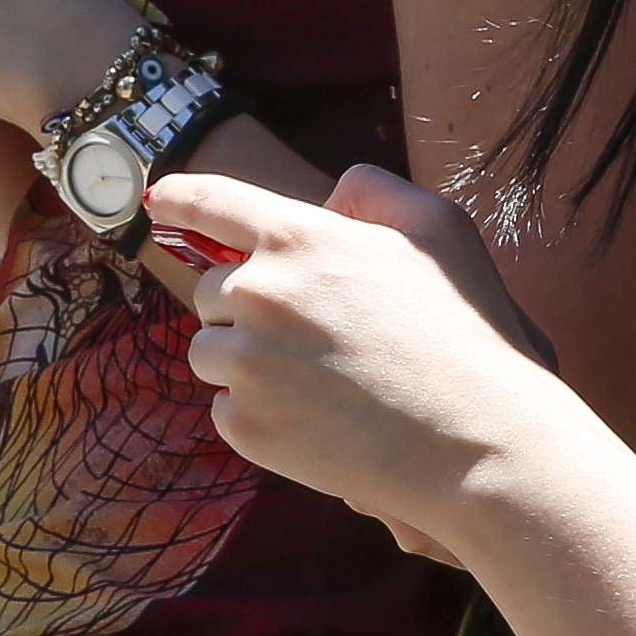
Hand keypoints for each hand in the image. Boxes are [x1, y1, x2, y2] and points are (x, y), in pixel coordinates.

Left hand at [158, 166, 580, 548]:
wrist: (476, 442)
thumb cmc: (465, 332)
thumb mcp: (439, 230)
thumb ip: (376, 194)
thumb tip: (329, 201)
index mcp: (297, 238)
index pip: (212, 202)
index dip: (179, 197)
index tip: (158, 201)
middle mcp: (258, 294)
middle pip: (212, 292)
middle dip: (249, 310)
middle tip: (317, 338)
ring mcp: (246, 364)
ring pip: (210, 352)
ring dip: (247, 363)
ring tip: (320, 382)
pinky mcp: (246, 426)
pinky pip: (227, 410)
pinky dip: (261, 415)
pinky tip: (320, 422)